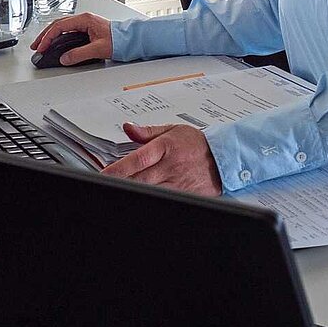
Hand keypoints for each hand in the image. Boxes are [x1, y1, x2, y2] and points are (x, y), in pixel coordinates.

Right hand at [29, 13, 112, 64]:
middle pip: (58, 25)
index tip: (42, 47)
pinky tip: (56, 44)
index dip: (48, 37)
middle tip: (36, 46)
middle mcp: (84, 19)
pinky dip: (59, 37)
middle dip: (45, 36)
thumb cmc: (120, 40)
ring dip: (51, 36)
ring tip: (43, 45)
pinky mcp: (88, 29)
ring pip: (63, 28)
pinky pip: (69, 31)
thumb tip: (65, 58)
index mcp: (85, 20)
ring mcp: (86, 24)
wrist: (131, 40)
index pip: (60, 26)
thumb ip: (80, 54)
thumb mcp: (98, 49)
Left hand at [101, 124, 223, 196]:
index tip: (104, 174)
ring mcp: (177, 183)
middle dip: (122, 183)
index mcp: (167, 147)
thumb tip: (128, 127)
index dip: (118, 169)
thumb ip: (147, 131)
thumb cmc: (197, 143)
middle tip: (107, 184)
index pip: (138, 159)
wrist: (223, 158)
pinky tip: (143, 195)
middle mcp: (171, 166)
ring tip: (122, 189)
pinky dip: (152, 197)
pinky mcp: (183, 195)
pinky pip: (164, 198)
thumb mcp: (173, 130)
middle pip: (140, 179)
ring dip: (135, 191)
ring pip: (150, 191)